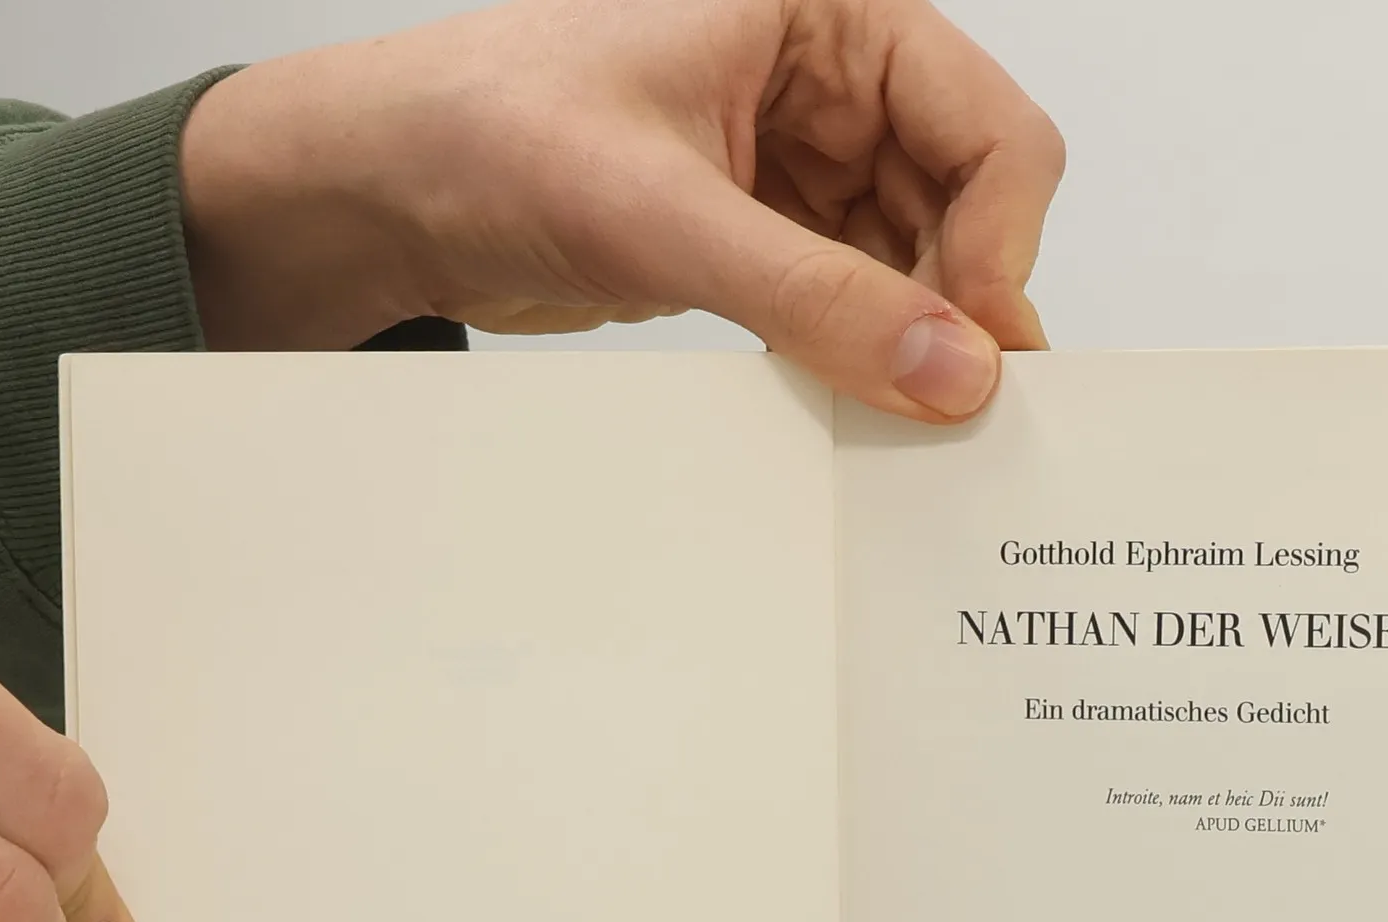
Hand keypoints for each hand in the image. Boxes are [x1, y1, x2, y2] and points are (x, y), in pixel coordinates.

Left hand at [180, 0, 1063, 421]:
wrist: (387, 191)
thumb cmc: (487, 132)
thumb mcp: (664, 215)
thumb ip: (817, 299)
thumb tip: (951, 368)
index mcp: (826, 15)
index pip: (988, 129)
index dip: (1001, 245)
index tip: (980, 349)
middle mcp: (827, 82)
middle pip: (964, 203)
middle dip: (960, 305)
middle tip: (950, 408)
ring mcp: (798, 163)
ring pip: (914, 263)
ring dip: (910, 340)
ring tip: (895, 416)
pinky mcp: (762, 235)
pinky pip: (850, 301)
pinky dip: (859, 356)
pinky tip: (848, 402)